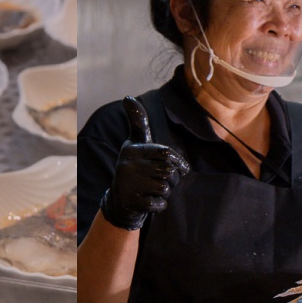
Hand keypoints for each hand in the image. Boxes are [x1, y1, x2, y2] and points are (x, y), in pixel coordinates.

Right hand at [99, 96, 189, 230]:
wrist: (120, 200)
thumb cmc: (135, 166)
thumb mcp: (135, 143)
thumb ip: (137, 122)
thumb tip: (128, 97)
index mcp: (133, 149)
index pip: (166, 153)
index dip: (178, 162)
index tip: (181, 168)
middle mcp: (128, 164)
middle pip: (168, 171)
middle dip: (172, 178)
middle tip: (163, 179)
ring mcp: (129, 184)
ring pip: (165, 187)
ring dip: (165, 191)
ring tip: (154, 189)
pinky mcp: (132, 202)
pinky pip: (159, 203)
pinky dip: (159, 204)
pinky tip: (150, 201)